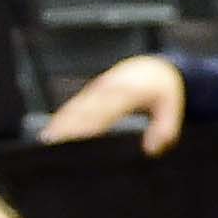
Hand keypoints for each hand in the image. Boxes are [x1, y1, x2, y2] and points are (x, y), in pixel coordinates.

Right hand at [41, 52, 187, 152]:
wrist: (153, 67)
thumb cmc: (162, 90)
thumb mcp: (171, 107)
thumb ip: (164, 128)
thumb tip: (152, 149)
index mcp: (127, 91)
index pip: (106, 110)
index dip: (91, 123)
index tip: (78, 136)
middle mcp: (108, 89)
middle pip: (85, 109)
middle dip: (69, 125)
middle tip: (53, 143)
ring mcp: (98, 90)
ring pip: (76, 106)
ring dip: (60, 121)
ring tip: (46, 140)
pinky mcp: (92, 92)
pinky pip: (75, 105)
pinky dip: (62, 117)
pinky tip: (51, 131)